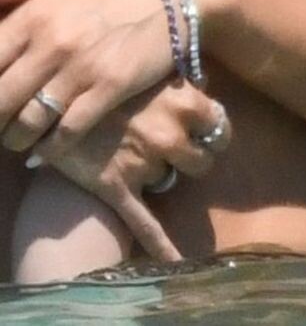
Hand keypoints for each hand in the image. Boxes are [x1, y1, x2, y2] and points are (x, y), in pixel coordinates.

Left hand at [0, 0, 175, 150]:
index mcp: (35, 13)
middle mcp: (53, 42)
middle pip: (1, 99)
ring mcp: (81, 69)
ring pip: (29, 123)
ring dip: (14, 138)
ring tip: (14, 137)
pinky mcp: (108, 90)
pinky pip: (67, 133)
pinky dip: (49, 150)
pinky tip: (41, 152)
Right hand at [27, 83, 231, 262]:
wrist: (55, 99)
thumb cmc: (108, 80)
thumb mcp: (149, 72)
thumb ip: (179, 84)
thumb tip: (203, 89)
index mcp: (184, 100)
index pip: (220, 124)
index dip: (212, 130)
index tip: (204, 130)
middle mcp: (169, 133)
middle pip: (202, 159)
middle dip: (190, 156)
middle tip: (170, 144)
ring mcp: (144, 163)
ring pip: (170, 180)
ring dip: (161, 173)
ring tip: (135, 153)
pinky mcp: (119, 187)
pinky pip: (146, 224)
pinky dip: (163, 247)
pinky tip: (176, 263)